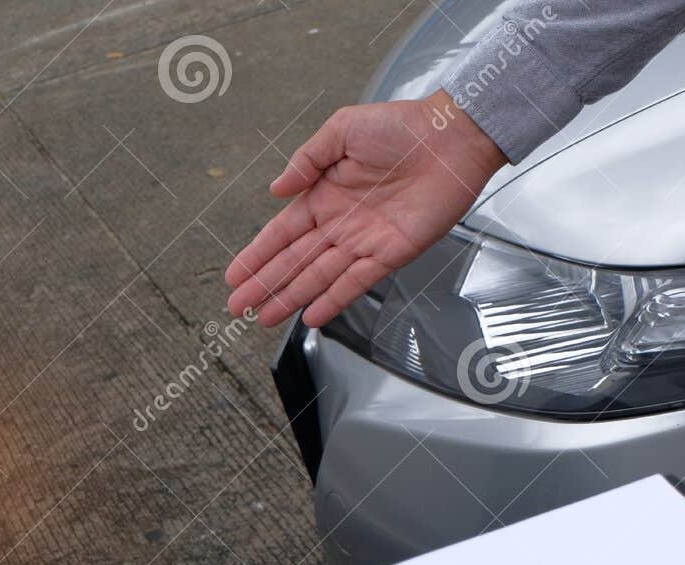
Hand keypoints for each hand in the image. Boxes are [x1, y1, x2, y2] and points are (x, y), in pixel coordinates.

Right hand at [226, 90, 507, 327]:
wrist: (450, 138)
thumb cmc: (402, 126)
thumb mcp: (342, 130)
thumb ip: (306, 160)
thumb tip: (276, 189)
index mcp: (324, 194)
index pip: (282, 233)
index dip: (257, 255)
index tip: (235, 275)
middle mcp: (340, 222)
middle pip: (295, 261)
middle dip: (265, 285)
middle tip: (239, 308)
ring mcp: (363, 241)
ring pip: (319, 277)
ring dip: (291, 298)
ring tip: (265, 318)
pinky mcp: (390, 253)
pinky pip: (356, 282)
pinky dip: (333, 300)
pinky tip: (311, 316)